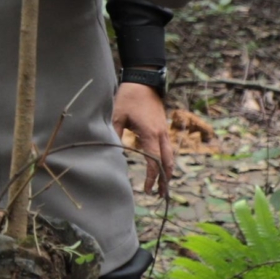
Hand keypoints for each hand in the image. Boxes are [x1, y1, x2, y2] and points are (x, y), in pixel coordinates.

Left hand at [114, 81, 174, 197]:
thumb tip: (110, 152)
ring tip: (164, 187)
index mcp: (150, 133)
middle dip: (164, 180)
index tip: (146, 189)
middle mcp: (161, 135)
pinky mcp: (163, 129)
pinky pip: (167, 149)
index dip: (150, 176)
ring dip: (167, 172)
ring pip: (170, 157)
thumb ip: (114, 134)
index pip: (153, 160)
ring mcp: (164, 132)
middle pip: (166, 162)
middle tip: (160, 196)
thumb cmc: (129, 98)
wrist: (144, 82)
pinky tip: (162, 169)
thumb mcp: (117, 115)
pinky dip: (166, 161)